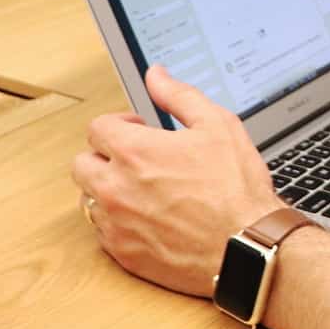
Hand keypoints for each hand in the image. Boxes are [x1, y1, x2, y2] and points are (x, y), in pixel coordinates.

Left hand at [71, 65, 284, 296]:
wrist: (247, 246)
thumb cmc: (236, 189)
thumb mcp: (218, 125)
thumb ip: (179, 96)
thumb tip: (156, 75)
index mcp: (134, 152)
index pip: (96, 128)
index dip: (119, 125)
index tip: (138, 132)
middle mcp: (116, 187)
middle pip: (82, 163)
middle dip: (104, 156)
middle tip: (134, 160)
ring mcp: (116, 223)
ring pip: (88, 199)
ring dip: (107, 190)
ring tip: (141, 190)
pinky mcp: (123, 253)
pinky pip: (103, 232)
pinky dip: (118, 223)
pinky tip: (148, 218)